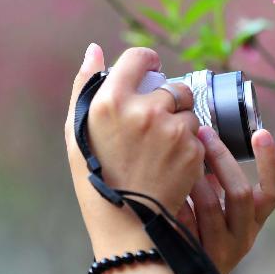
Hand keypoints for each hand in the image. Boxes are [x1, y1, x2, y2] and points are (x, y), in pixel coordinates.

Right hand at [65, 45, 204, 220]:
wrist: (126, 223)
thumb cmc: (95, 175)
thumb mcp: (77, 130)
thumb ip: (85, 85)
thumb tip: (94, 49)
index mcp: (111, 100)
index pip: (139, 57)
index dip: (147, 63)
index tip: (150, 73)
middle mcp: (143, 110)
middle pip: (171, 85)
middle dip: (168, 100)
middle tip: (154, 124)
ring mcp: (171, 130)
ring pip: (188, 110)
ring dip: (180, 123)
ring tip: (160, 149)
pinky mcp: (192, 149)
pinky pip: (197, 135)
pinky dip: (188, 145)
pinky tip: (169, 163)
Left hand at [175, 126, 274, 273]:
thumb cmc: (201, 231)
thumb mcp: (221, 210)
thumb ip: (219, 182)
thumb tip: (206, 138)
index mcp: (254, 221)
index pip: (274, 192)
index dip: (271, 162)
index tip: (260, 133)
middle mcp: (242, 237)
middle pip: (238, 193)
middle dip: (221, 158)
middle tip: (203, 132)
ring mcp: (219, 250)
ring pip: (210, 206)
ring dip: (195, 177)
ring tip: (181, 154)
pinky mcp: (193, 256)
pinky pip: (183, 222)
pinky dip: (176, 200)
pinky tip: (163, 185)